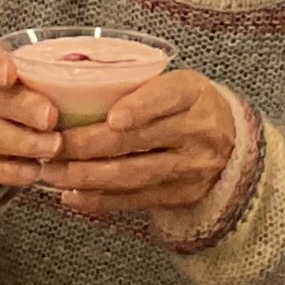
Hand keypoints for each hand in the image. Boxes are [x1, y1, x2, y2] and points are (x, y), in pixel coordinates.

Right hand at [0, 41, 63, 189]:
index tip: (9, 73)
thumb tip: (96, 73)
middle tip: (50, 117)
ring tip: (53, 147)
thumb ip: (43, 69)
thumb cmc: (3, 89)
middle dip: (23, 109)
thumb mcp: (14, 69)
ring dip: (24, 143)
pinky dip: (11, 171)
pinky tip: (34, 171)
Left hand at [40, 71, 238, 214]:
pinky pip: (136, 200)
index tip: (112, 117)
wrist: (232, 141)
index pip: (167, 97)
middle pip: (139, 141)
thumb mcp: (174, 83)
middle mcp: (196, 131)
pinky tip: (72, 196)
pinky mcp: (181, 195)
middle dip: (88, 145)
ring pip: (133, 175)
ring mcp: (190, 167)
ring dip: (86, 176)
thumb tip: (69, 92)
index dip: (140, 107)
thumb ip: (135, 87)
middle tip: (51, 146)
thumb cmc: (186, 105)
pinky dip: (100, 200)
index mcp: (193, 93)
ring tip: (52, 173)